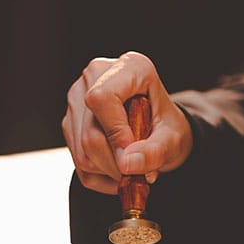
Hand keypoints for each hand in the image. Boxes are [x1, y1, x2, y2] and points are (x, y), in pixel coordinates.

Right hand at [61, 51, 192, 194]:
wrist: (160, 132)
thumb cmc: (168, 128)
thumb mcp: (173, 140)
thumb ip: (155, 151)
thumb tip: (126, 164)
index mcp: (129, 67)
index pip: (102, 98)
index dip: (115, 132)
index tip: (132, 155)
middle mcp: (96, 77)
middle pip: (91, 134)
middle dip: (116, 163)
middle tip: (140, 173)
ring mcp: (78, 99)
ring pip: (82, 152)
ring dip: (109, 171)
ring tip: (133, 168)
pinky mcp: (70, 122)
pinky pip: (78, 162)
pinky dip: (100, 175)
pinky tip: (118, 170)